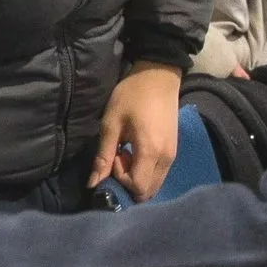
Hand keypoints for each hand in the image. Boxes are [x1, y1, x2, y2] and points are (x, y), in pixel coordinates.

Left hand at [91, 61, 181, 200]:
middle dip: (128, 183)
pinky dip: (145, 172)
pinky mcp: (174, 151)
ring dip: (137, 178)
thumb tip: (92, 184)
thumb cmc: (132, 95)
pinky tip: (136, 151)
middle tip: (119, 157)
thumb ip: (103, 156)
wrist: (159, 75)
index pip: (137, 187)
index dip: (120, 178)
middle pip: (147, 192)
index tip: (114, 155)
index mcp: (150, 151)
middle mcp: (166, 159)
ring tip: (127, 153)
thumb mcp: (111, 123)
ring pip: (154, 186)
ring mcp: (173, 156)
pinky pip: (159, 175)